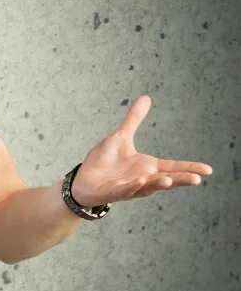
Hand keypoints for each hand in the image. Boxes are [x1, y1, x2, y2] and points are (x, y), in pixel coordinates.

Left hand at [70, 95, 212, 207]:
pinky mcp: (111, 193)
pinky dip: (132, 187)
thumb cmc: (104, 162)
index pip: (172, 167)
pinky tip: (140, 181)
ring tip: (169, 180)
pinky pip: (124, 190)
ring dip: (157, 184)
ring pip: (146, 188)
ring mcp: (128, 187)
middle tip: (197, 179)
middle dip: (180, 180)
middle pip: (165, 180)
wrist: (82, 180)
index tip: (208, 170)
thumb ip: (133, 120)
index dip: (189, 168)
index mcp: (147, 167)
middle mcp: (142, 179)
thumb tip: (146, 97)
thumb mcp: (120, 137)